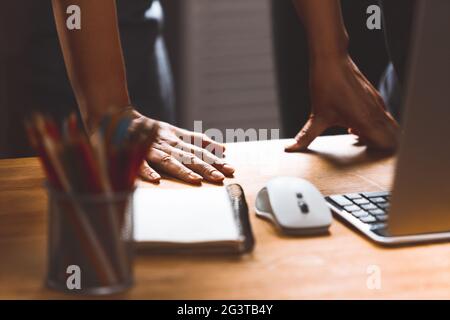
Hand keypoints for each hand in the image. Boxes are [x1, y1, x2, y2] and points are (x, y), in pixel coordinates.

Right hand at [127, 110, 233, 184]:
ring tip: (196, 180)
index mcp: (177, 139)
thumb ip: (198, 140)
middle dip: (206, 167)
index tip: (230, 168)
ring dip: (182, 170)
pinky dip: (147, 171)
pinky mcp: (135, 154)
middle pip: (189, 156)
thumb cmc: (153, 130)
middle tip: (221, 177)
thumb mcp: (177, 132)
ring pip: (169, 160)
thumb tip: (223, 149)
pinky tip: (156, 180)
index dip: (215, 158)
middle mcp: (168, 144)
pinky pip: (140, 163)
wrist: (123, 119)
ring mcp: (152, 149)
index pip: (200, 149)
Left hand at [285, 55, 399, 151]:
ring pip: (388, 126)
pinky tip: (354, 126)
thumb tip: (291, 149)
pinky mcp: (374, 97)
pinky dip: (373, 125)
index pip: (389, 144)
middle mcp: (377, 113)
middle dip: (381, 147)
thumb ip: (306, 137)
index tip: (370, 157)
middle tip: (363, 149)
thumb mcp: (317, 116)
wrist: (332, 59)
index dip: (383, 154)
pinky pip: (382, 116)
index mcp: (366, 121)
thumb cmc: (327, 85)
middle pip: (393, 137)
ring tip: (356, 137)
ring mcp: (377, 104)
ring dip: (376, 135)